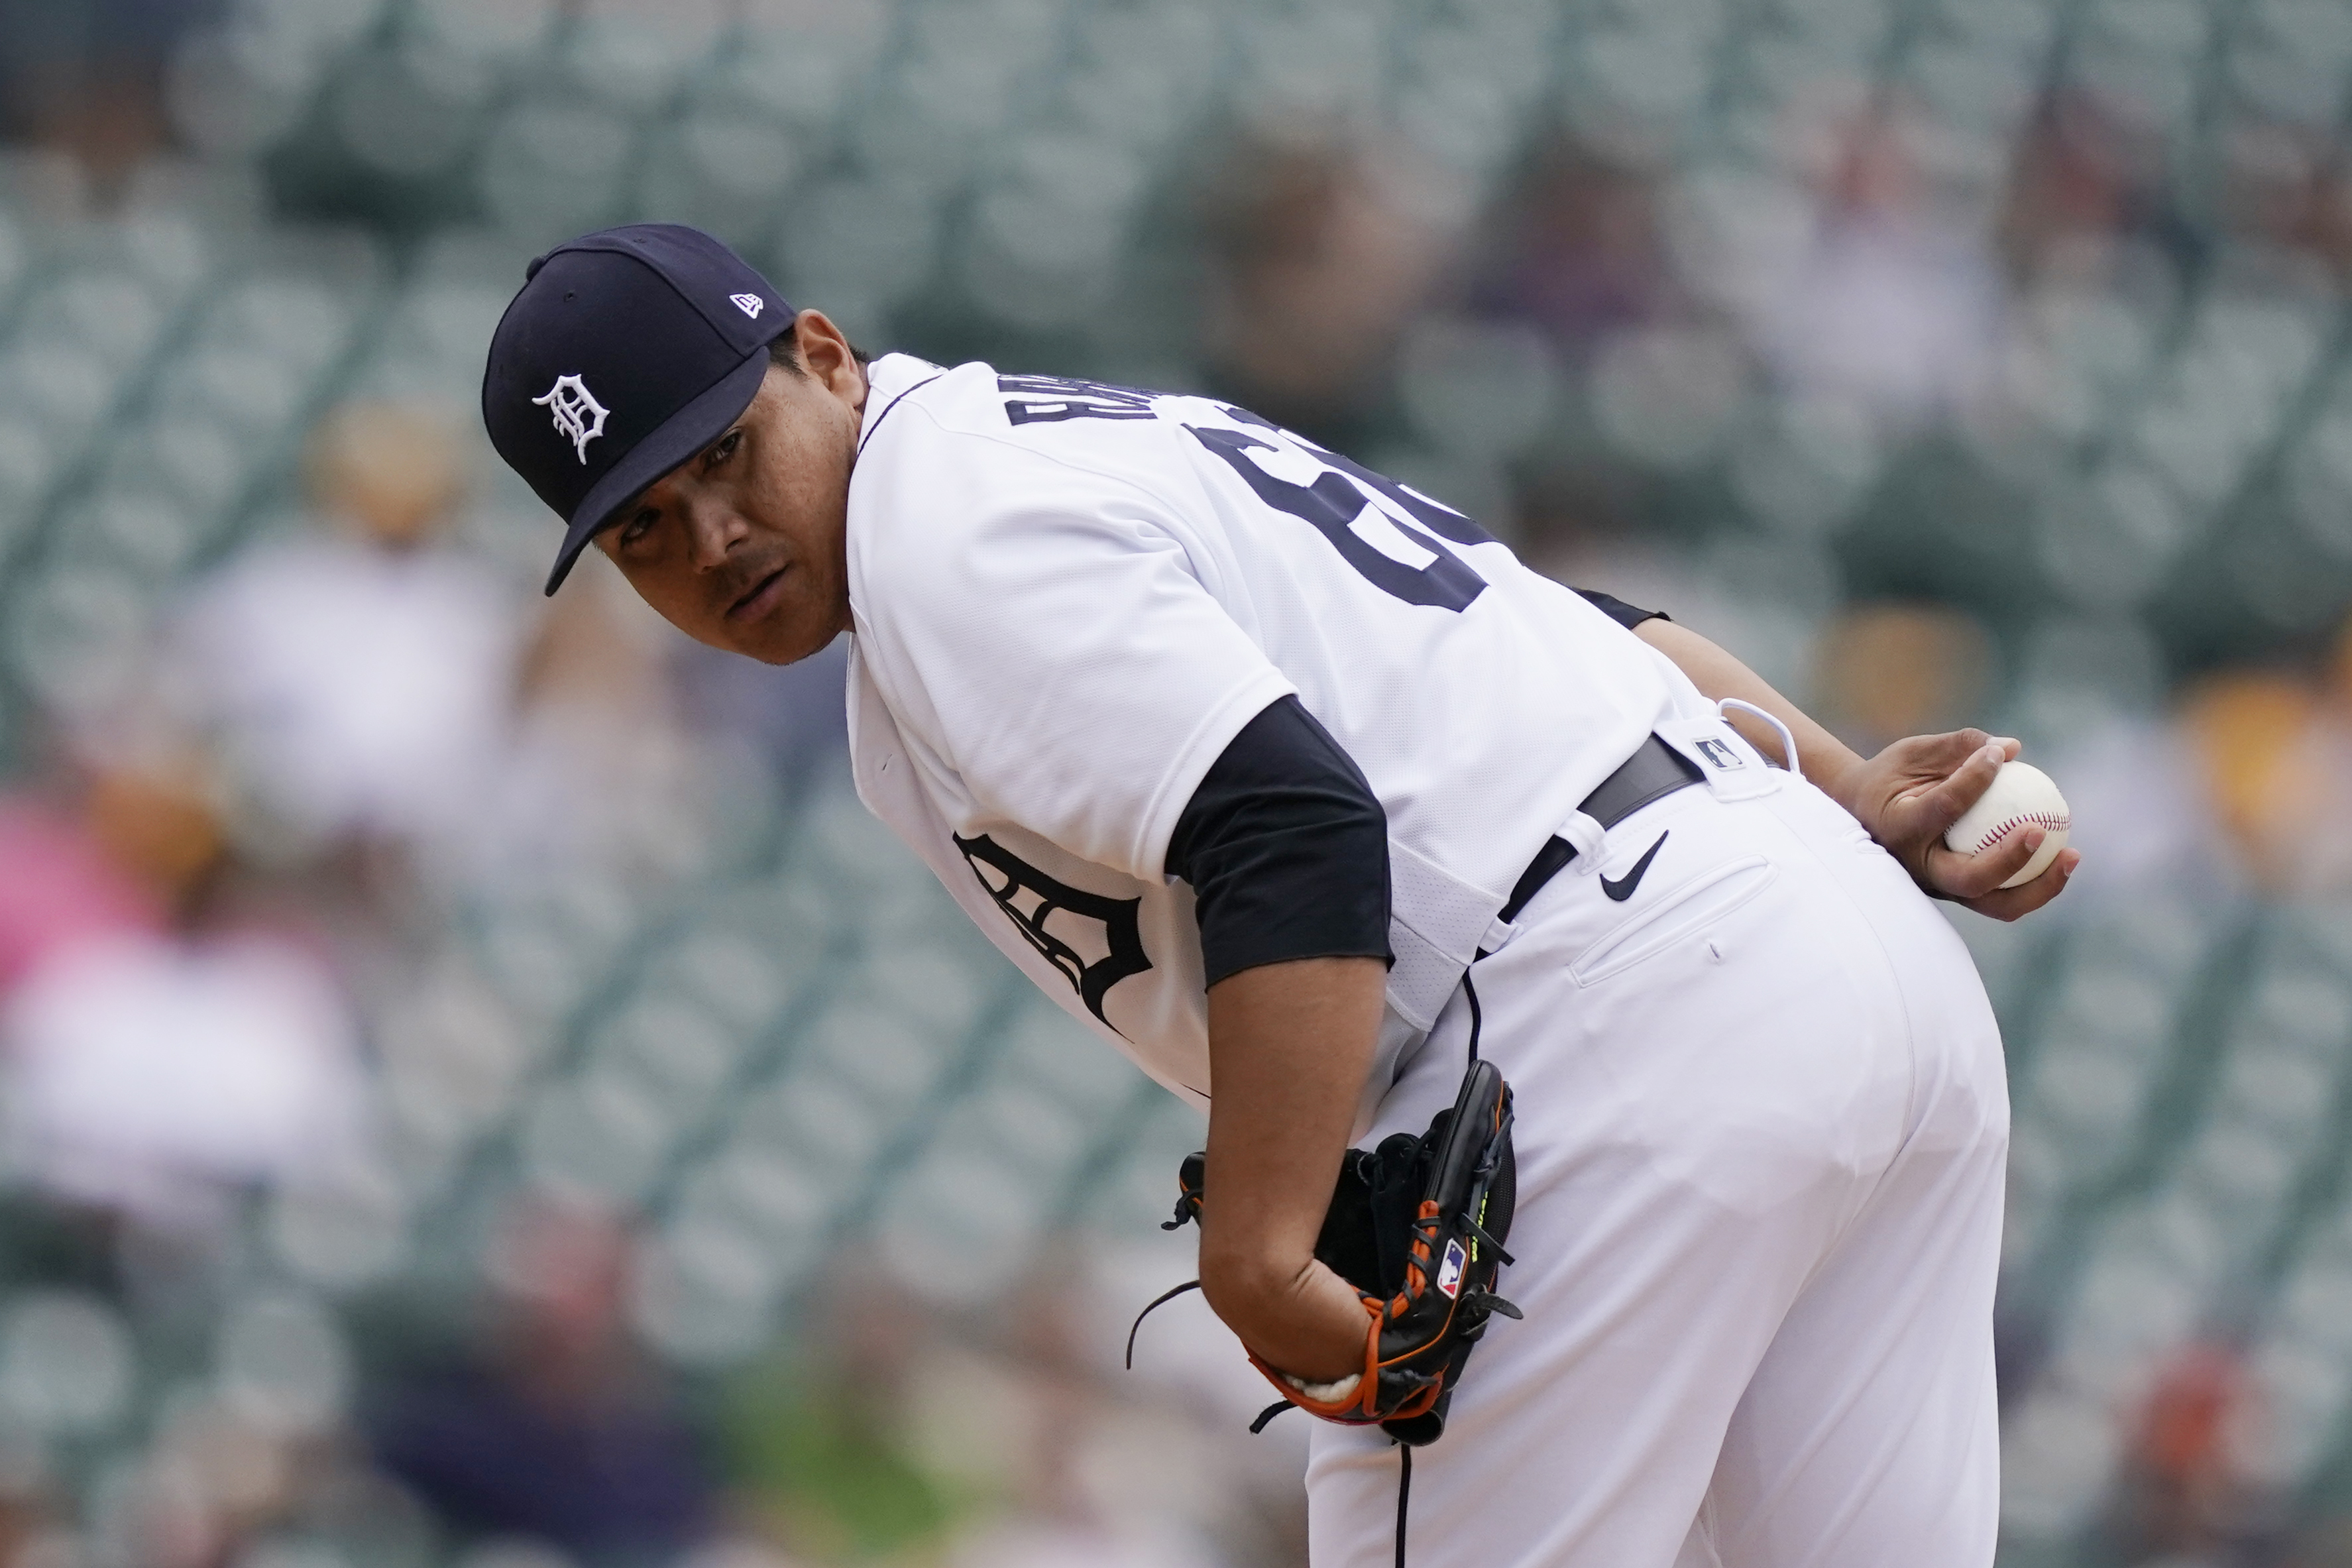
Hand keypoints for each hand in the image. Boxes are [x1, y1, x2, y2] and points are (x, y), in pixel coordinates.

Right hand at [1832, 729, 2080, 921]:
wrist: (1861, 817)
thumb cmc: (1890, 777)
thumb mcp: (1913, 753)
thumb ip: (1958, 747)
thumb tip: (2012, 748)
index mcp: (1898, 828)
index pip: (1943, 808)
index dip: (1974, 778)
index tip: (1997, 753)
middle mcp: (1917, 868)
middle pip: (1969, 879)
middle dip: (2009, 859)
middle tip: (2041, 829)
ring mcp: (1939, 888)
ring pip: (1994, 904)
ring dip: (2040, 886)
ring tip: (2072, 855)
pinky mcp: (1959, 895)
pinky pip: (2004, 897)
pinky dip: (2037, 883)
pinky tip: (2062, 856)